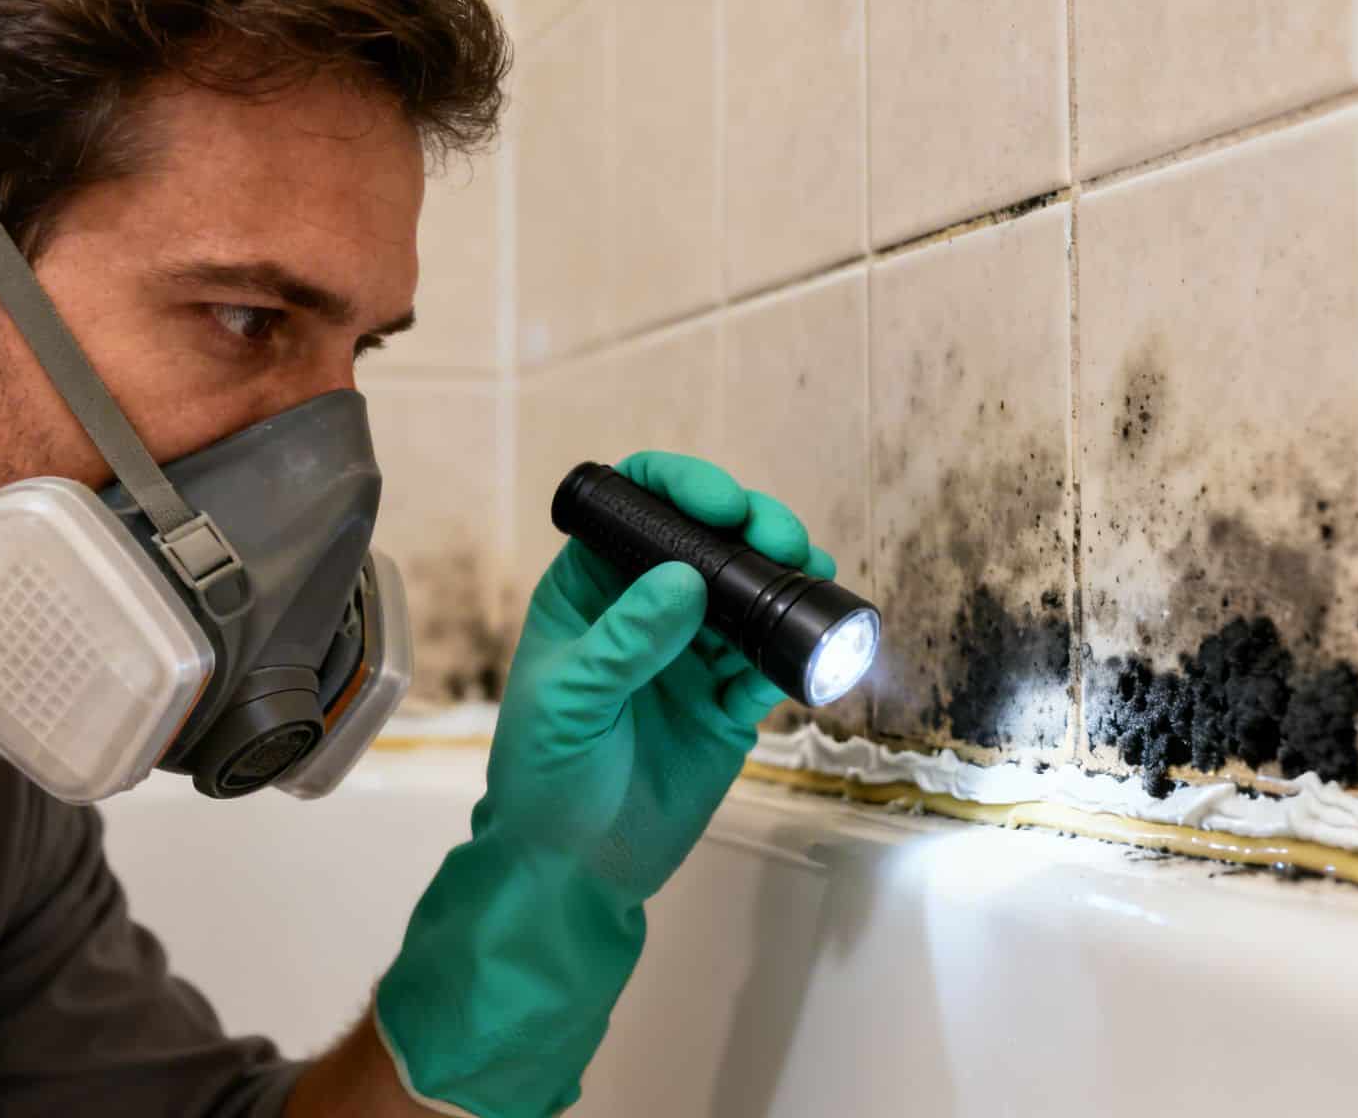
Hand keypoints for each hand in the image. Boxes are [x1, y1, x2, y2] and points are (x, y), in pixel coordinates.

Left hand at [376, 452, 833, 1117]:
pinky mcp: (730, 701)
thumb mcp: (569, 701)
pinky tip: (800, 658)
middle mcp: (647, 609)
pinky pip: (772, 661)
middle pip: (710, 540)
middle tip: (785, 543)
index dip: (684, 489)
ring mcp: (693, 654)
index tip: (725, 506)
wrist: (575, 869)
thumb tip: (684, 581)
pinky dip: (792, 653)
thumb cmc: (545, 778)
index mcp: (592, 589)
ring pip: (752, 592)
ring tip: (813, 577)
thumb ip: (624, 642)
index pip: (639, 509)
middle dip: (755, 528)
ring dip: (786, 580)